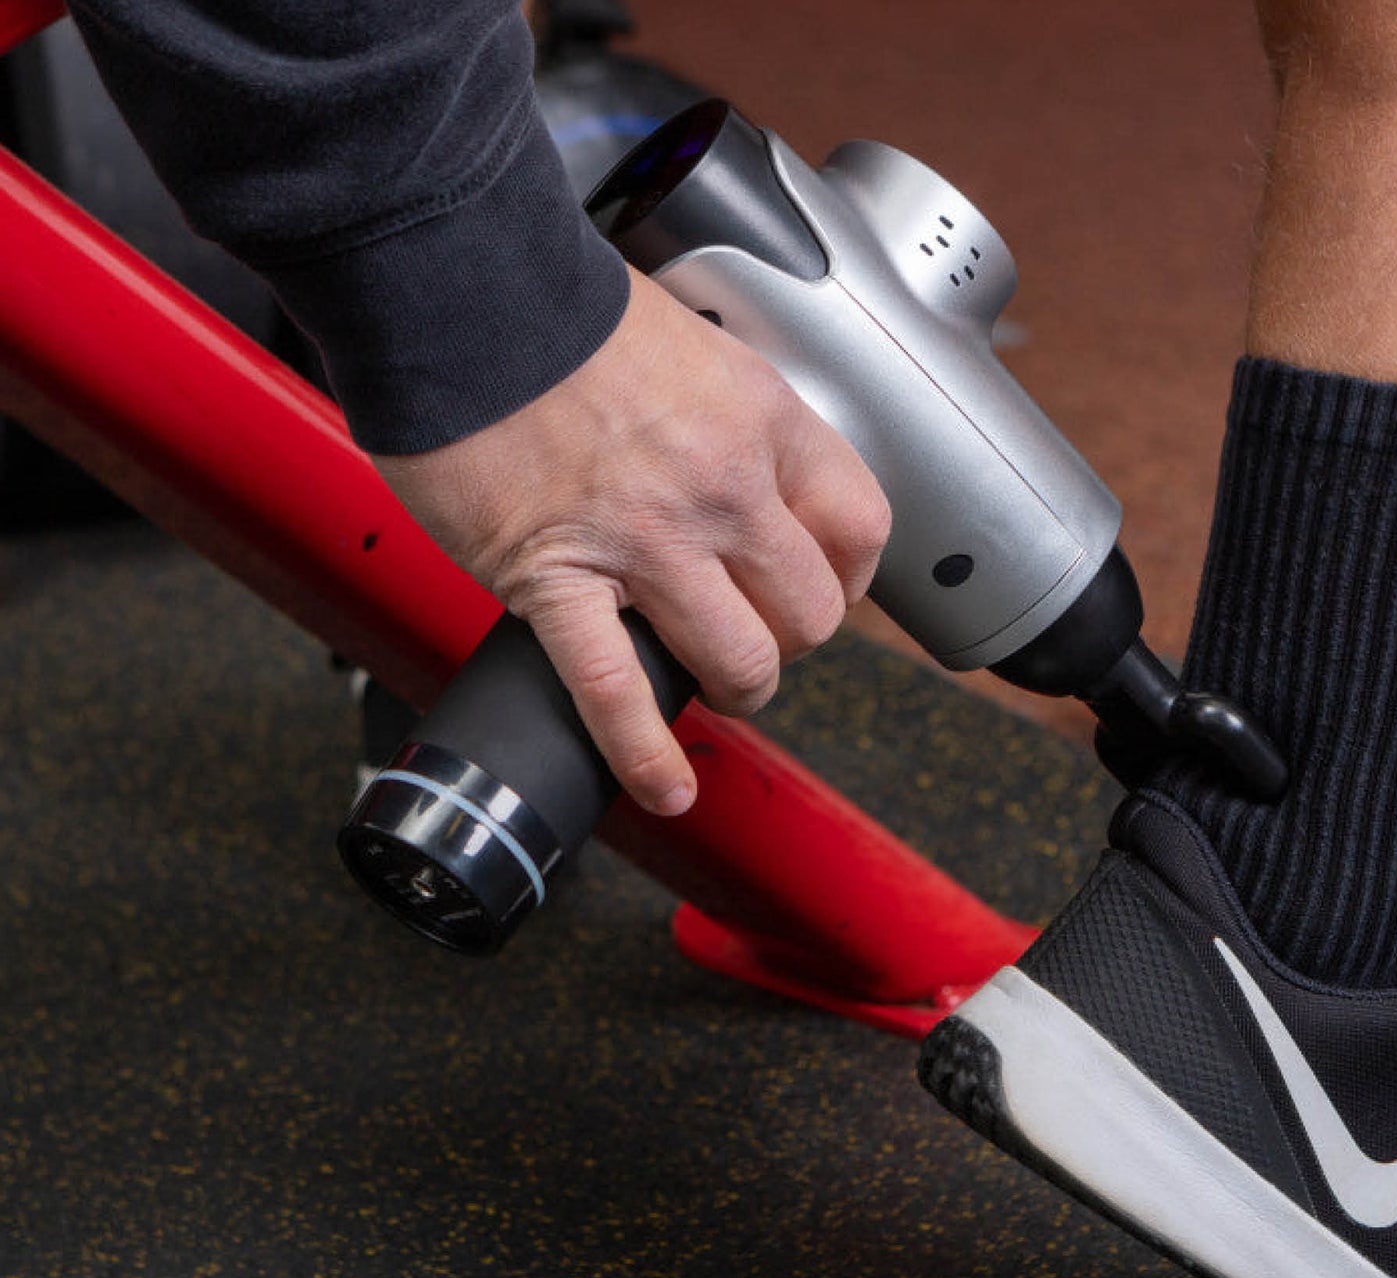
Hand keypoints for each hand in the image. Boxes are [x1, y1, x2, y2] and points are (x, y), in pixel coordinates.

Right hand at [372, 266, 890, 815]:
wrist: (452, 285)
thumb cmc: (555, 305)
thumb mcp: (688, 344)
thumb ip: (726, 419)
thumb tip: (735, 476)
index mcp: (758, 419)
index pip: (859, 526)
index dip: (846, 578)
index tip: (818, 589)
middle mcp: (720, 486)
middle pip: (810, 614)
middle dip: (787, 642)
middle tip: (753, 639)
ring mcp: (644, 542)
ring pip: (741, 663)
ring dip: (734, 689)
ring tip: (707, 684)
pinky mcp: (558, 581)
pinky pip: (618, 694)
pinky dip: (645, 756)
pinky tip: (663, 787)